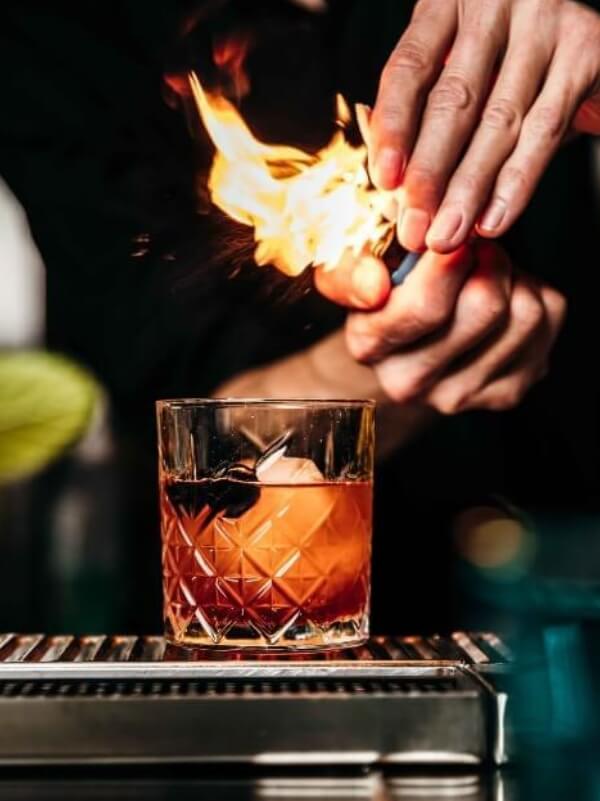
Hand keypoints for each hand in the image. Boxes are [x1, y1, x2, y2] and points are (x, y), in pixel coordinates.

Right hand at [315, 242, 565, 412]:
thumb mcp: (351, 263)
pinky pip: (548, 322)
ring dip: (514, 277)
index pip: (427, 308)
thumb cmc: (384, 285)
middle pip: (486, 306)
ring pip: (526, 312)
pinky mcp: (506, 391)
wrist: (404, 336)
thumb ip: (351, 267)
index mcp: (370, 347)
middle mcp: (413, 384)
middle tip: (474, 248)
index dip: (452, 259)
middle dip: (489, 260)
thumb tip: (376, 287)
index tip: (455, 233)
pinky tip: (503, 299)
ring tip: (485, 274)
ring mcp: (463, 395)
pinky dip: (533, 294)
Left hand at [368, 0, 599, 252]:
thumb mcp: (457, 71)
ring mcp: (545, 23)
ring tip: (447, 235)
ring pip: (499, 121)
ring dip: (468, 189)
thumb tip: (394, 188)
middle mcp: (495, 3)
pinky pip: (544, 131)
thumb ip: (423, 113)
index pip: (409, 67)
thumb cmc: (504, 64)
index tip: (384, 180)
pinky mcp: (585, 53)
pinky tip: (493, 219)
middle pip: (454, 100)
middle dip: (430, 174)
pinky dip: (516, 182)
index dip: (393, 128)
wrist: (587, 43)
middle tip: (414, 228)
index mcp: (448, 2)